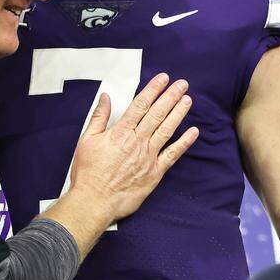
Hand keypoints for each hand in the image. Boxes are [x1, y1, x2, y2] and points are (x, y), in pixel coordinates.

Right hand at [67, 73, 198, 222]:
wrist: (94, 201)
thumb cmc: (88, 173)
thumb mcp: (86, 140)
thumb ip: (98, 117)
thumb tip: (106, 97)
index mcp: (120, 132)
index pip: (141, 105)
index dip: (153, 89)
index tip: (163, 78)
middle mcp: (137, 141)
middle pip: (157, 114)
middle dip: (171, 96)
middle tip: (182, 84)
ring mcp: (148, 157)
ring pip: (167, 130)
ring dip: (179, 113)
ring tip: (187, 99)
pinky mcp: (155, 173)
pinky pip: (172, 155)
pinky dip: (184, 143)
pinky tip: (193, 132)